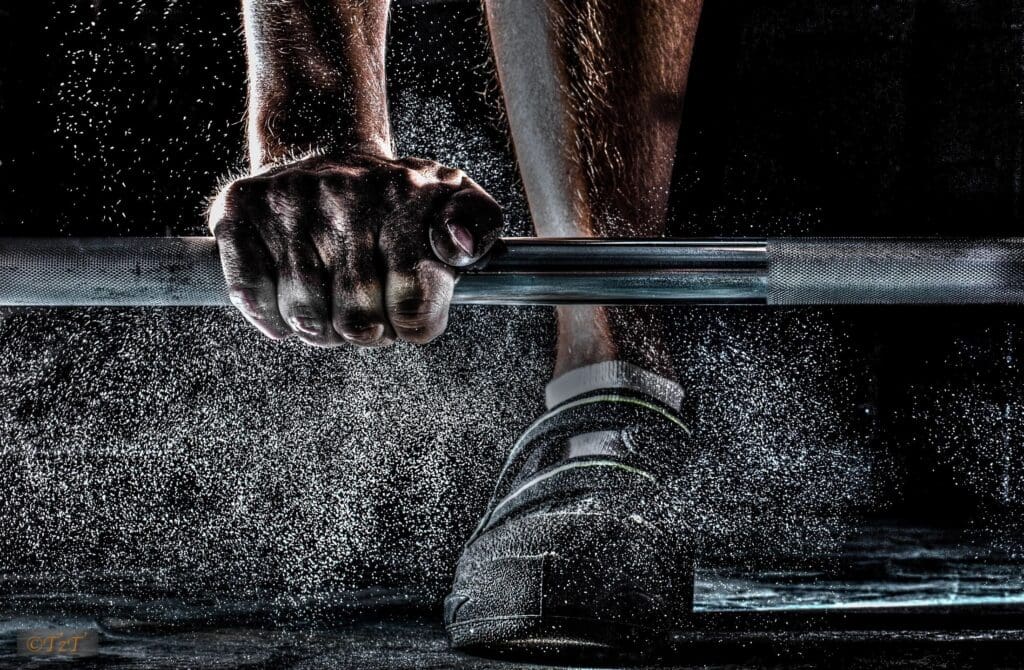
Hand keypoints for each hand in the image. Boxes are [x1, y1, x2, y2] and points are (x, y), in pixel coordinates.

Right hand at [208, 153, 502, 346]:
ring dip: (320, 331)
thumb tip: (456, 248)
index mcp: (405, 198)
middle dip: (367, 333)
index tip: (407, 313)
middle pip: (357, 321)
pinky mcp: (239, 210)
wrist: (326, 147)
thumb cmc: (398, 198)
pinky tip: (287, 309)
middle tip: (368, 316)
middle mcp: (345, 195)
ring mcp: (289, 201)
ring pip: (305, 316)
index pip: (413, 306)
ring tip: (332, 311)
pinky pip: (249, 293)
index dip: (412, 326)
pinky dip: (269, 317)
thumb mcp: (456, 197)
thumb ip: (479, 225)